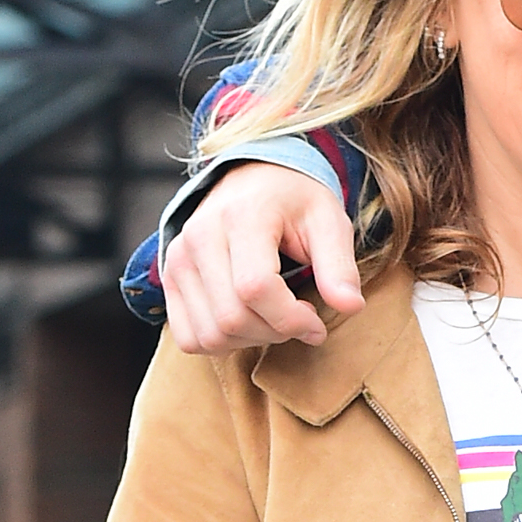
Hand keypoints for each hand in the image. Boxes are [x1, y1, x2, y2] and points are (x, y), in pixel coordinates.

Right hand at [159, 163, 364, 355]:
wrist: (252, 178)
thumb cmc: (294, 200)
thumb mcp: (328, 220)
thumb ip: (339, 265)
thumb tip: (350, 307)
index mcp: (241, 217)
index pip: (255, 288)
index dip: (291, 319)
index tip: (316, 322)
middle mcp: (199, 237)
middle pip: (232, 318)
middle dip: (276, 333)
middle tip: (300, 319)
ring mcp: (178, 259)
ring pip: (211, 335)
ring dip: (251, 340)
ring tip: (274, 317)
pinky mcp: (170, 278)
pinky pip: (190, 338)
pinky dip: (222, 343)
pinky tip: (248, 321)